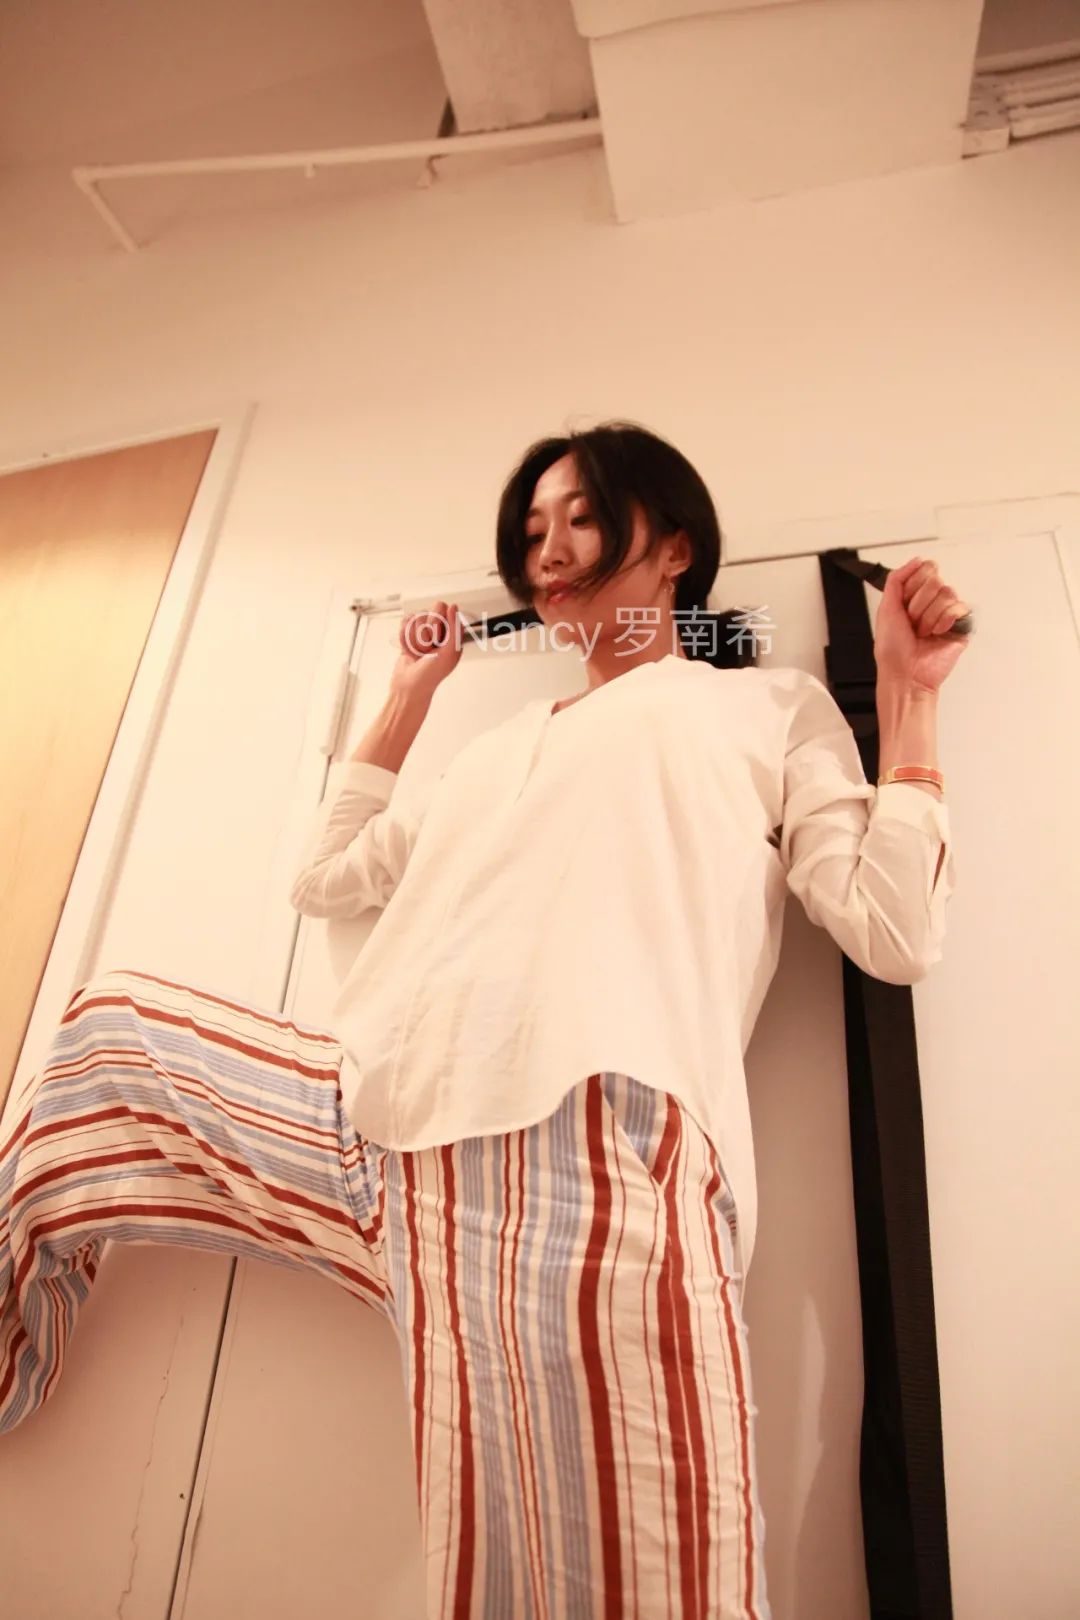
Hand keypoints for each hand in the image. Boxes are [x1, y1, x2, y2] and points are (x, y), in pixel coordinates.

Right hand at [389, 600, 465, 701]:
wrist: (409, 686)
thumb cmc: (431, 674)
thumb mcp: (450, 652)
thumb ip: (455, 629)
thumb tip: (453, 606)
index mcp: (451, 633)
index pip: (441, 608)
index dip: (435, 622)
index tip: (435, 639)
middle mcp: (438, 630)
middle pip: (425, 612)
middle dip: (423, 632)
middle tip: (427, 648)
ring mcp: (422, 631)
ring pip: (413, 619)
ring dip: (413, 639)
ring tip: (418, 653)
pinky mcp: (409, 634)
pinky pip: (404, 625)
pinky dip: (404, 639)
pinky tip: (409, 651)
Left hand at [874, 557, 970, 694]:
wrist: (905, 674)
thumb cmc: (893, 649)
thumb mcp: (886, 607)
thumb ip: (897, 579)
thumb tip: (917, 560)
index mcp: (915, 596)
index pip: (926, 568)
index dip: (913, 586)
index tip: (904, 605)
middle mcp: (933, 602)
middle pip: (936, 579)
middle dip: (918, 604)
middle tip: (913, 624)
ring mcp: (948, 613)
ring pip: (947, 593)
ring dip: (929, 616)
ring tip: (923, 632)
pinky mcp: (962, 625)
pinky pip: (959, 608)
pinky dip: (944, 621)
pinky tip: (937, 634)